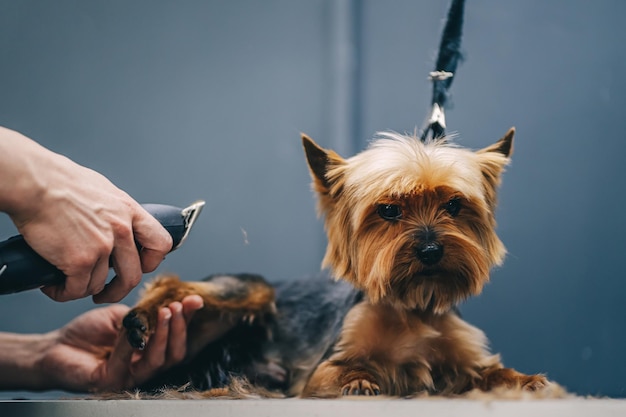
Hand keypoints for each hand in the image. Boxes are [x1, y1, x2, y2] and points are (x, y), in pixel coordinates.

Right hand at [0, 127, 172, 302]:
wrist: (35, 183)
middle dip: (118, 290)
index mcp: (130, 212)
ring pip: (100, 285)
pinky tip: (54, 286)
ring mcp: (102, 247)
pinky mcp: (80, 260)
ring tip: (67, 282)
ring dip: (83, 289)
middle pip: (133, 275)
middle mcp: (122, 230)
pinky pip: (76, 289)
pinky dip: (63, 292)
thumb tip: (118, 224)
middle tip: (105, 292)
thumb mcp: (104, 192)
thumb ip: (116, 212)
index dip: (151, 261)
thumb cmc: (61, 182)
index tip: (138, 267)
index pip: (161, 243)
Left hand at [38, 295, 203, 391]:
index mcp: (150, 351)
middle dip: (180, 328)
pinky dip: (129, 343)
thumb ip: (145, 314)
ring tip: (165, 313)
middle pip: (175, 354)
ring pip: (157, 361)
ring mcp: (129, 377)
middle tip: (177, 307)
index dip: (188, 320)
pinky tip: (129, 329)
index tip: (194, 301)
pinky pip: (127, 362)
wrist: (54, 347)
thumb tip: (171, 303)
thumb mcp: (123, 316)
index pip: (176, 338)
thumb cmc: (87, 334)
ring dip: (164, 335)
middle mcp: (143, 367)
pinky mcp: (110, 382)